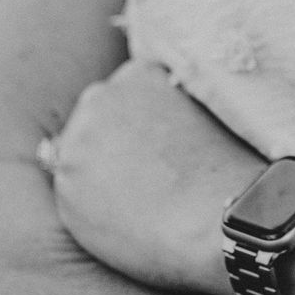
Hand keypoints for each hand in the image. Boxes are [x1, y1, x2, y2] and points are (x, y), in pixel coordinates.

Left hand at [37, 60, 259, 294]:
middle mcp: (101, 99)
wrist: (221, 220)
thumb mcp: (208, 113)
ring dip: (100, 175)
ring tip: (141, 201)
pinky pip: (74, 196)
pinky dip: (93, 208)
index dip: (145, 125)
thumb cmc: (229, 172)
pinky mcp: (66, 186)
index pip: (128, 93)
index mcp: (139, 74)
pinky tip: (127, 219)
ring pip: (81, 157)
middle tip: (149, 176)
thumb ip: (172, 106)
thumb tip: (160, 124)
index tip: (163, 149)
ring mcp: (78, 142)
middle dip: (115, 143)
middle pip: (98, 118)